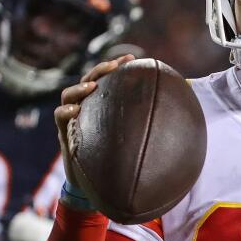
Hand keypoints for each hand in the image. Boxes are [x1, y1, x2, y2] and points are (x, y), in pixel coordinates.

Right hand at [56, 54, 134, 196]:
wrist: (95, 183)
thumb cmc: (116, 160)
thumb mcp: (133, 141)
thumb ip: (147, 127)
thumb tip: (180, 122)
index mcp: (102, 106)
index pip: (108, 80)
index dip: (117, 67)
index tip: (133, 58)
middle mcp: (86, 108)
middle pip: (88, 81)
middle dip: (100, 70)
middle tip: (114, 66)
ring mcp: (72, 119)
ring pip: (69, 95)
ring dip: (80, 88)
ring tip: (92, 86)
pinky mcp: (63, 132)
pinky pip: (60, 117)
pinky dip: (65, 111)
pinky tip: (74, 110)